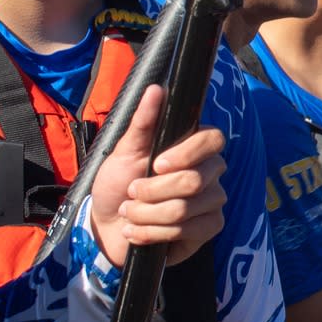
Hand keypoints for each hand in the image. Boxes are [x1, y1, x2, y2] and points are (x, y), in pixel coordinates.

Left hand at [90, 85, 228, 269]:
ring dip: (146, 214)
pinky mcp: (209, 228)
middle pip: (195, 180)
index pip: (213, 139)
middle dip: (152, 191)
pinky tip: (138, 233)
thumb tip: (156, 88)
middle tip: (131, 194)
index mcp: (194, 147)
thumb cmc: (118, 184)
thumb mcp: (124, 151)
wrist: (107, 226)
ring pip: (186, 208)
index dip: (186, 153)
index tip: (156, 164)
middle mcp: (210, 171)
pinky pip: (189, 231)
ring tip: (130, 214)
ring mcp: (213, 201)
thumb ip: (143, 122)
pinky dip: (154, 233)